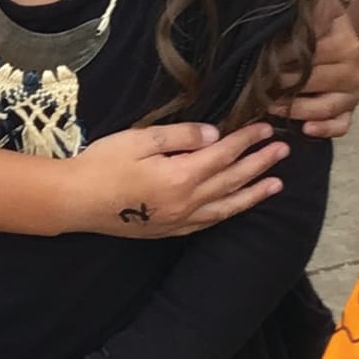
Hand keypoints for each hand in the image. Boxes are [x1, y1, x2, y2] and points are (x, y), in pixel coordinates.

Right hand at [63, 120, 285, 236]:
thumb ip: (181, 136)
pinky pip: (208, 223)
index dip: (247, 140)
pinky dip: (228, 213)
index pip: (224, 155)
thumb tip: (215, 135)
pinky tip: (236, 207)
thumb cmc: (103, 164)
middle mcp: (186, 202)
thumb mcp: (141, 139)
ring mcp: (179, 220)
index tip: (266, 128)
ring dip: (253, 194)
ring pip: (226, 206)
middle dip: (260, 164)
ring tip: (276, 184)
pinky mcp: (169, 230)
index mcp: (181, 176)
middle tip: (283, 151)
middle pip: (232, 181)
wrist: (75, 201)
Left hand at [269, 0, 358, 137]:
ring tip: (269, 105)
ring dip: (295, 109)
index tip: (260, 57)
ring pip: (325, 106)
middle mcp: (353, 65)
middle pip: (314, 80)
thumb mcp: (312, 9)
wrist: (337, 41)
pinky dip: (324, 129)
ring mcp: (353, 90)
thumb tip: (280, 11)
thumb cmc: (314, 26)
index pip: (312, 50)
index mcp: (344, 38)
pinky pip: (341, 125)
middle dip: (281, 84)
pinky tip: (304, 128)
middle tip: (256, 85)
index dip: (283, 55)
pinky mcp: (350, 110)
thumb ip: (303, 9)